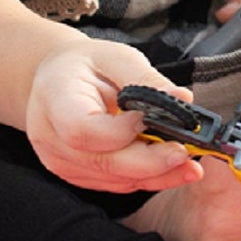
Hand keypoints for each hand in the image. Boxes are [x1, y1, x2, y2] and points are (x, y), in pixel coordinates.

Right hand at [24, 41, 205, 194]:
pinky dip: (145, 178)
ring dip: (155, 175)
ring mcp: (61, 162)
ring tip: (189, 163)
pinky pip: (114, 183)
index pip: (83, 130)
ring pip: (112, 179)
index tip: (152, 120)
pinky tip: (171, 167)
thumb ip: (147, 79)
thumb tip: (182, 99)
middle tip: (186, 153)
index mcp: (55, 98)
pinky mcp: (77, 175)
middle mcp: (51, 137)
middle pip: (102, 162)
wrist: (58, 79)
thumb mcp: (116, 57)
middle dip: (150, 161)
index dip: (120, 132)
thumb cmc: (87, 65)